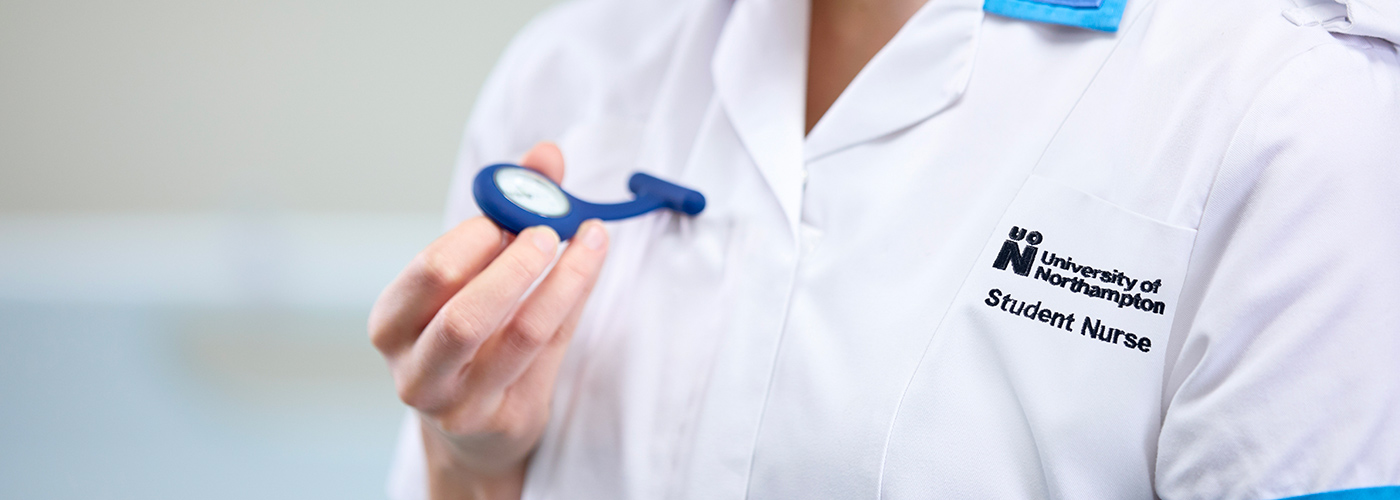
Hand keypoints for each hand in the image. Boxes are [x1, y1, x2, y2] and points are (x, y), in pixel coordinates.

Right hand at [369, 143, 608, 499]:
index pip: (429, 273)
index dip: (474, 238)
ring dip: (562, 281)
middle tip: (549, 229)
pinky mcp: (506, 417)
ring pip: (518, 337)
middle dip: (514, 266)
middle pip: (464, 316)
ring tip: (588, 239)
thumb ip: (505, 211)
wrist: (472, 430)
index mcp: (391, 323)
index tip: (511, 211)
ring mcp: (460, 403)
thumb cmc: (469, 333)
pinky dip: (574, 303)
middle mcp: (416, 369)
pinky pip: (550, 353)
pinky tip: (590, 268)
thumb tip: (547, 153)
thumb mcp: (471, 275)